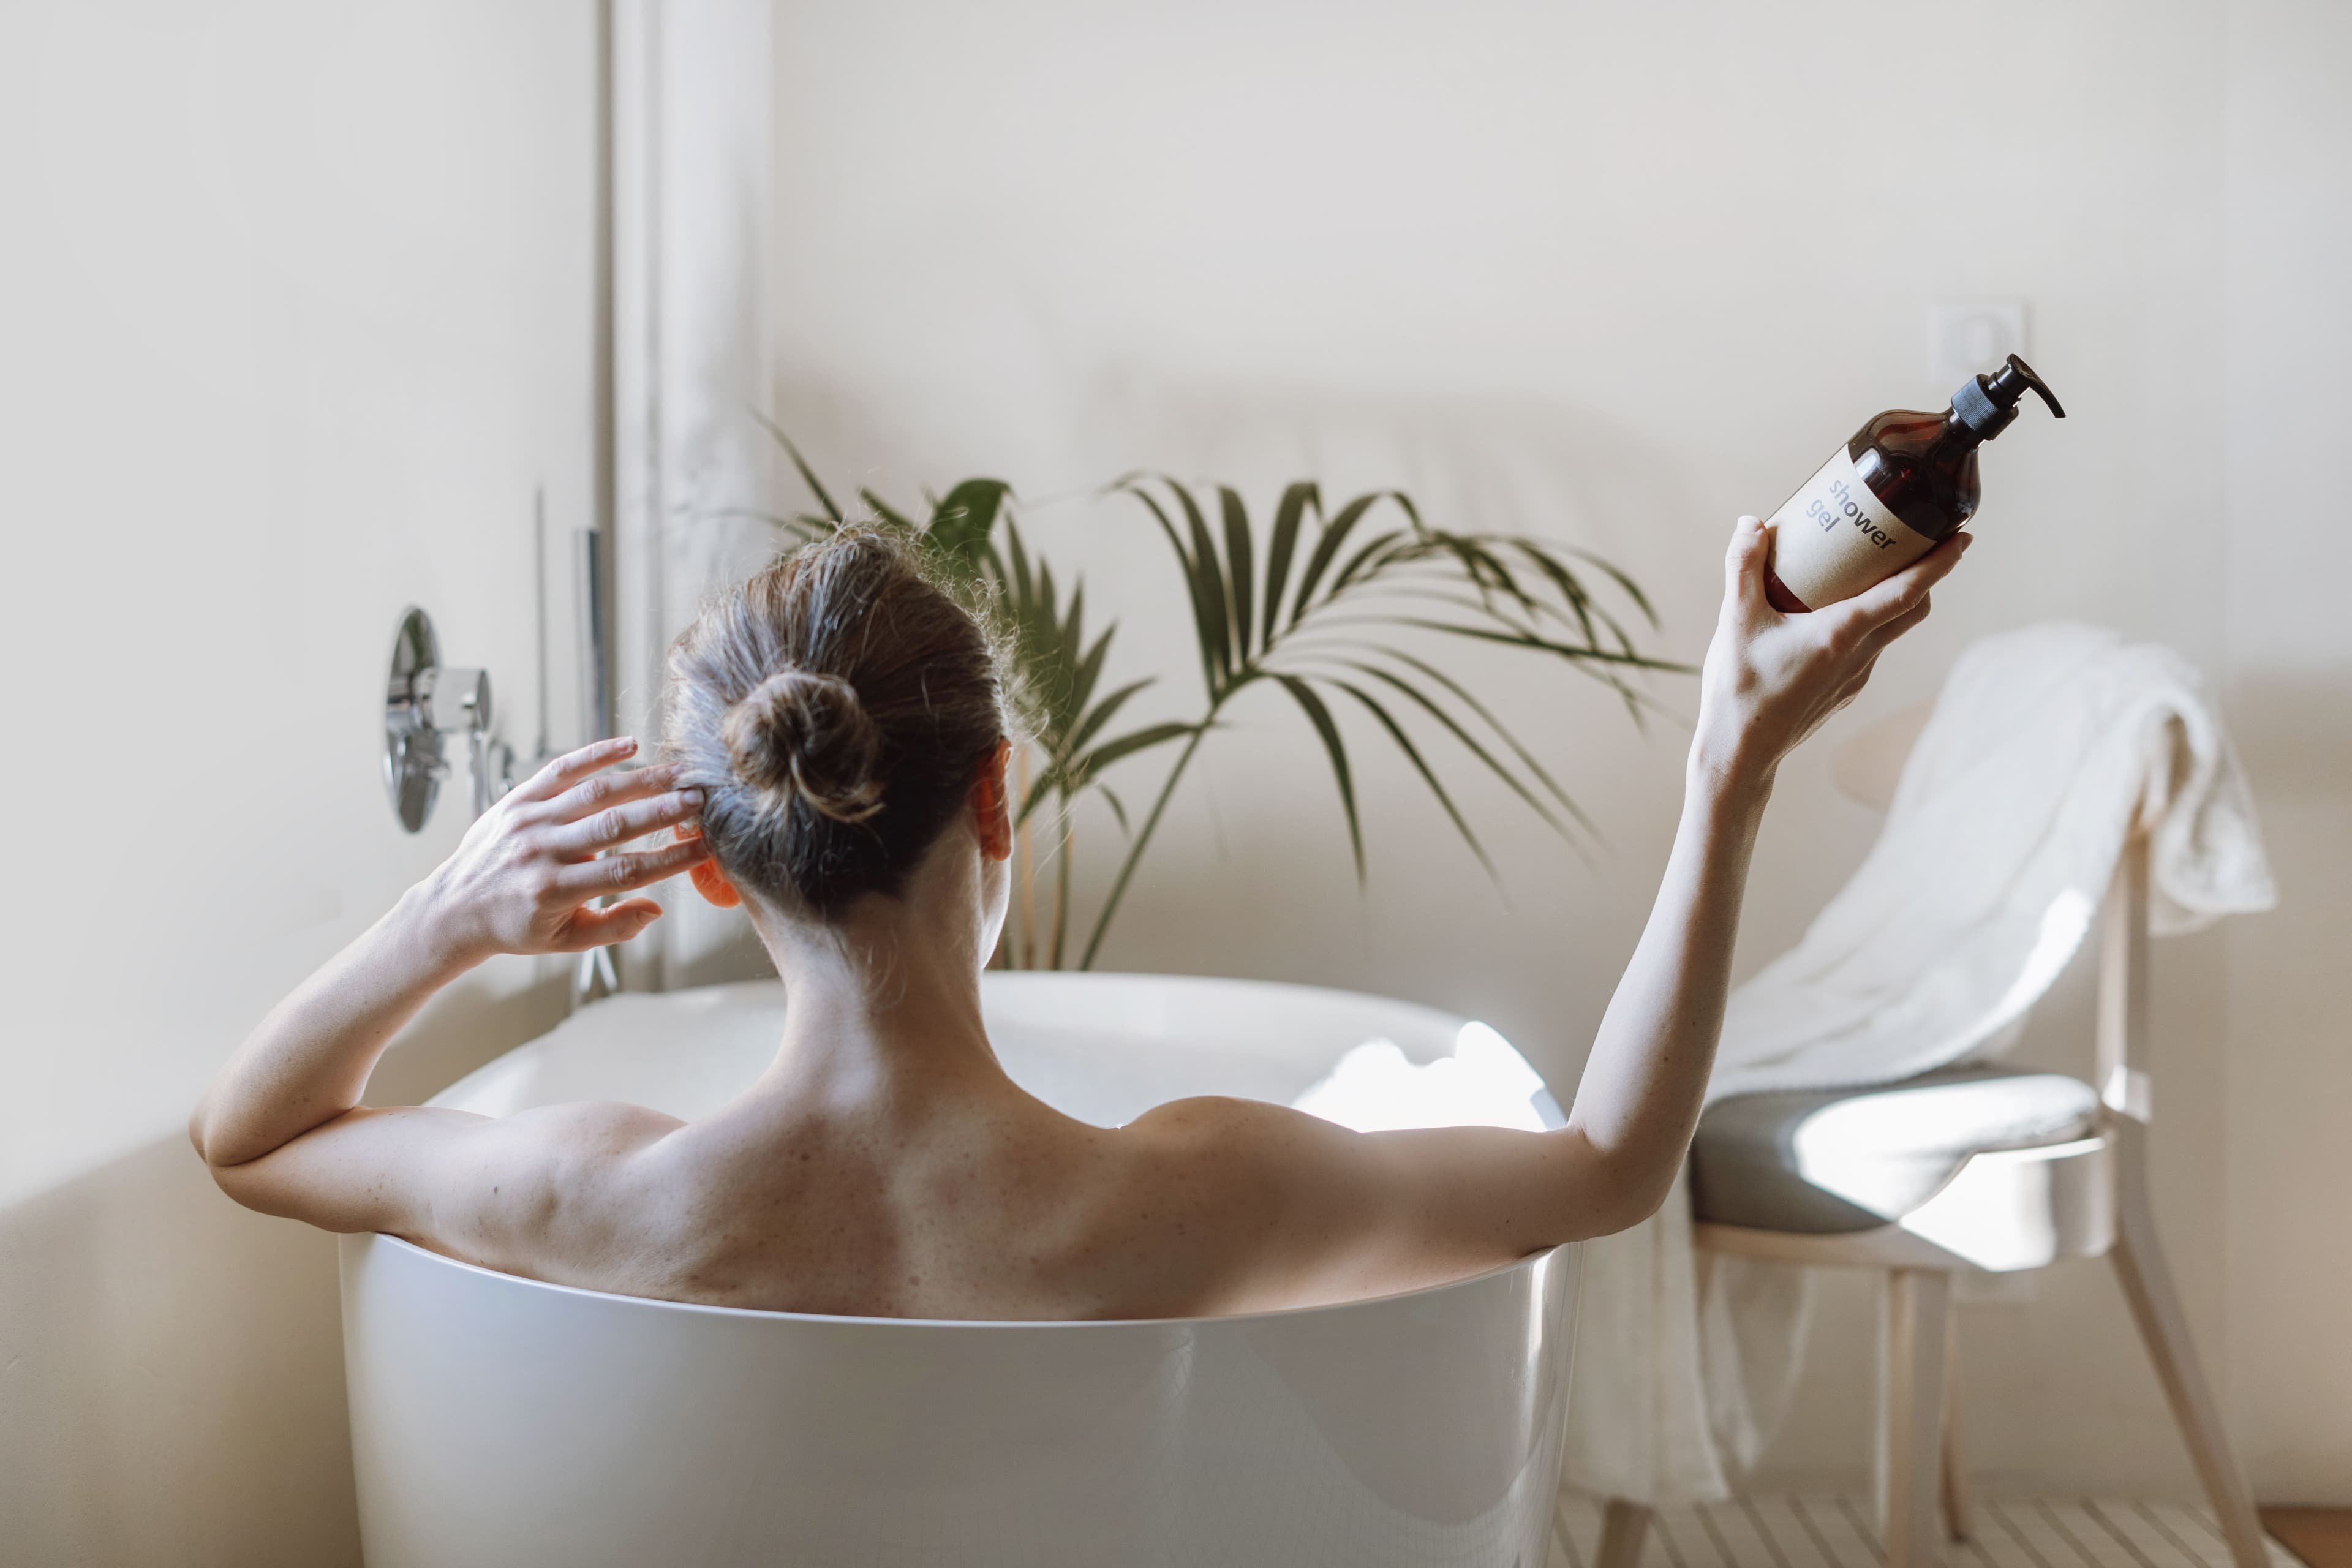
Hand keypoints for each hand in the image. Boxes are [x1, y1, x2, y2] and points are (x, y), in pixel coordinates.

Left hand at [412, 736, 712, 965]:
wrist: (454, 907)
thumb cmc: (515, 926)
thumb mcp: (565, 941)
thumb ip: (613, 927)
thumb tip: (656, 908)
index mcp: (555, 890)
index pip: (625, 871)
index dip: (669, 859)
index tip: (703, 848)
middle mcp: (542, 851)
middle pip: (614, 825)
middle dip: (662, 811)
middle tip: (700, 799)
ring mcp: (529, 820)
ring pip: (593, 793)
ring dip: (640, 780)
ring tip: (677, 774)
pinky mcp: (518, 799)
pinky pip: (561, 769)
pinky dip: (595, 754)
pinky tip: (629, 745)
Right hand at [1691, 516, 1968, 791]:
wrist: (1740, 750)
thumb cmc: (1740, 688)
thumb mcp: (1736, 620)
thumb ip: (1743, 566)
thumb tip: (1751, 523)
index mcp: (1842, 632)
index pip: (1908, 591)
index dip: (1940, 563)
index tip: (1964, 538)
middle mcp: (1860, 655)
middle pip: (1913, 610)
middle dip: (1926, 578)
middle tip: (1918, 547)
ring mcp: (1855, 678)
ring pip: (1890, 632)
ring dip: (1890, 603)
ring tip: (1864, 579)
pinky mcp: (1843, 693)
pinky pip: (1866, 653)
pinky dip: (1863, 629)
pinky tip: (1828, 622)